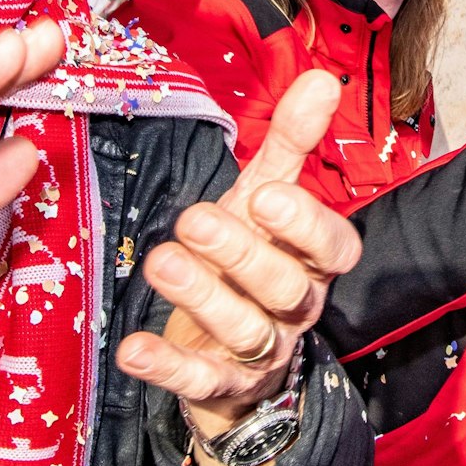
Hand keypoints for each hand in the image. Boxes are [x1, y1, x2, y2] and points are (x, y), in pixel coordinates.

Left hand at [116, 71, 361, 442]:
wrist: (233, 354)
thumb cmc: (251, 259)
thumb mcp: (267, 199)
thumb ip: (293, 144)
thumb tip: (322, 79)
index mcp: (313, 261)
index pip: (332, 246)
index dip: (304, 224)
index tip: (267, 194)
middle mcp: (294, 308)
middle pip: (283, 286)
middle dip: (240, 253)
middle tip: (193, 219)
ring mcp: (258, 352)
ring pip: (244, 331)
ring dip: (202, 298)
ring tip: (160, 262)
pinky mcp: (218, 387)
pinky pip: (197, 380)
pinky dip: (166, 366)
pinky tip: (133, 349)